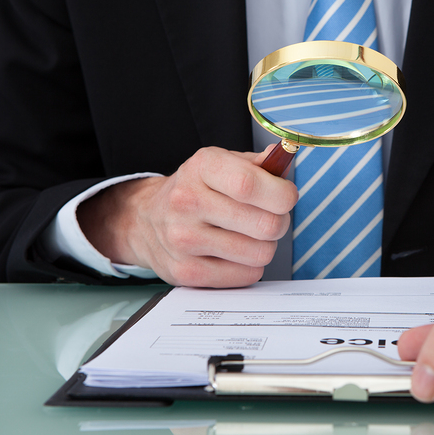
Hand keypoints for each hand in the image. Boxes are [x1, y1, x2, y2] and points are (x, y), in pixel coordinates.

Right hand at [78, 145, 297, 286]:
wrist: (147, 219)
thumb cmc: (198, 189)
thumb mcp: (224, 164)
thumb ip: (259, 164)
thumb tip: (282, 158)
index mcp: (202, 167)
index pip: (250, 185)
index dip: (282, 195)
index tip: (286, 197)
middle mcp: (187, 201)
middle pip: (265, 224)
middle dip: (279, 223)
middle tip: (269, 218)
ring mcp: (183, 239)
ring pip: (260, 253)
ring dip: (264, 246)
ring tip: (248, 236)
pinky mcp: (185, 271)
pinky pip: (246, 275)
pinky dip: (249, 266)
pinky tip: (234, 254)